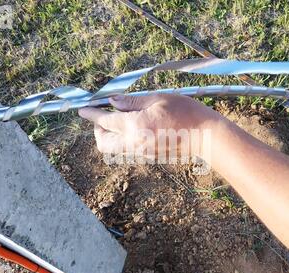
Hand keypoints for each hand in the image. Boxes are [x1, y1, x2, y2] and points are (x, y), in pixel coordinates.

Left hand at [78, 94, 220, 161]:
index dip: (91, 114)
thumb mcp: (158, 99)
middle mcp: (135, 144)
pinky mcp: (149, 158)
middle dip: (98, 129)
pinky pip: (127, 151)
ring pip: (114, 149)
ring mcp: (141, 154)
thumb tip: (112, 102)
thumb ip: (132, 101)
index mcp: (136, 126)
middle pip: (103, 143)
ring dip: (110, 136)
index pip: (105, 121)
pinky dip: (123, 140)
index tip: (82, 109)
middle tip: (104, 116)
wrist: (205, 137)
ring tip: (121, 120)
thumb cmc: (185, 112)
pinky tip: (135, 127)